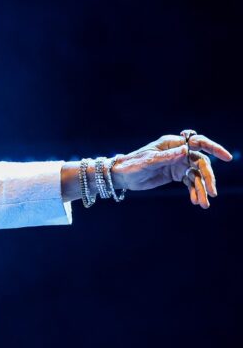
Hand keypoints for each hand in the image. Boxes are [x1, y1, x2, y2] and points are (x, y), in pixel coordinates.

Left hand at [112, 132, 232, 208]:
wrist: (120, 176)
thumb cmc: (132, 165)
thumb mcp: (148, 161)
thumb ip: (167, 157)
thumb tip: (185, 149)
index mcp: (172, 143)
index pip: (197, 143)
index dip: (214, 148)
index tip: (226, 157)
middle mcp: (178, 152)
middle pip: (200, 163)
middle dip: (208, 177)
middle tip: (212, 192)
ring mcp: (178, 164)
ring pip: (196, 175)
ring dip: (202, 189)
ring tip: (204, 204)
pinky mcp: (175, 175)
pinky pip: (189, 183)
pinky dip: (194, 192)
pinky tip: (196, 201)